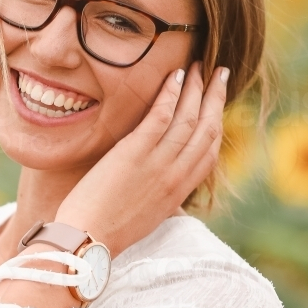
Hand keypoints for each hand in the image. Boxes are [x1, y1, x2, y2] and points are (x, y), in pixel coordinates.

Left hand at [56, 61, 228, 258]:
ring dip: (196, 87)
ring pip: (188, 117)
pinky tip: (175, 76)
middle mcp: (176, 176)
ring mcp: (158, 163)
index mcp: (179, 192)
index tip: (218, 104)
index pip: (210, 152)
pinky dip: (171, 93)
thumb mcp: (145, 216)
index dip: (218, 123)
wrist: (87, 242)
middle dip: (216, 97)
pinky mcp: (135, 153)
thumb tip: (161, 184)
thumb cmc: (108, 231)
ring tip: (199, 66)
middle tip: (220, 73)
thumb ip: (158, 195)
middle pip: (208, 128)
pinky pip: (161, 116)